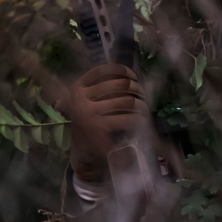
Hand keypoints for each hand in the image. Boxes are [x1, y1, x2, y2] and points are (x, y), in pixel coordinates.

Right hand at [68, 64, 148, 182]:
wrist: (82, 150)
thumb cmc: (90, 122)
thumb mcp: (88, 101)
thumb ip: (100, 87)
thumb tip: (129, 76)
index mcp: (77, 88)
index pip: (103, 70)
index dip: (122, 70)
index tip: (134, 77)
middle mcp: (80, 99)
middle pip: (120, 85)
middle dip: (137, 88)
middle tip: (143, 96)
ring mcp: (89, 114)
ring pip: (127, 101)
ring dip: (141, 104)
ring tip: (144, 109)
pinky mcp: (99, 128)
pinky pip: (127, 118)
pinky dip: (137, 119)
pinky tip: (140, 120)